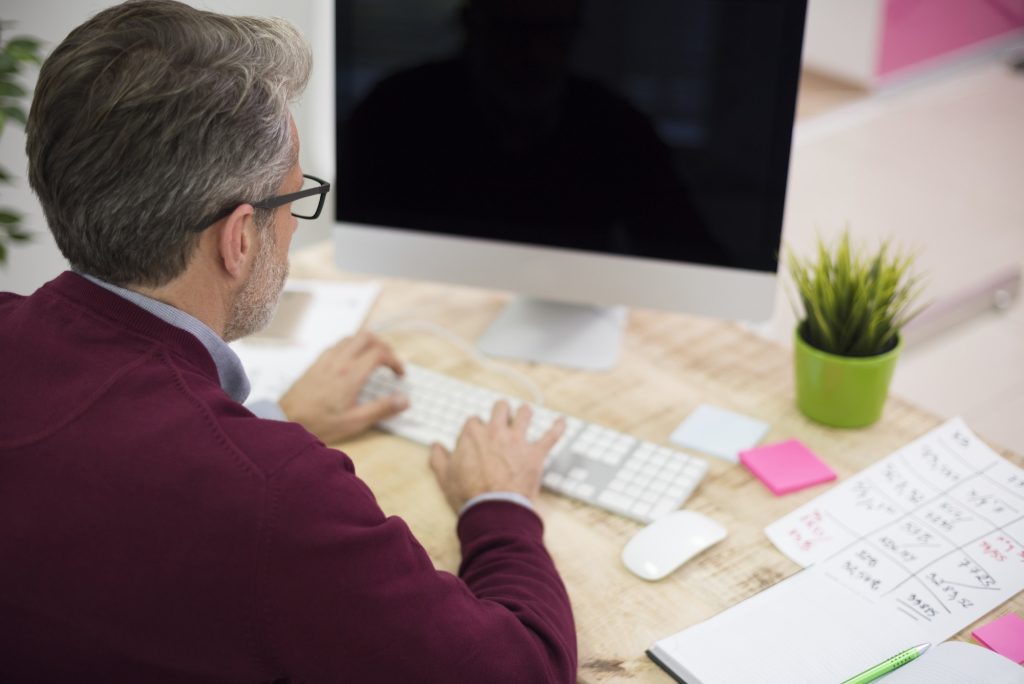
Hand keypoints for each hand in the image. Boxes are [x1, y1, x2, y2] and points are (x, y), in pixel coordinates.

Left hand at [279, 332, 407, 443]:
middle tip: (389, 360)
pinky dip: (350, 346)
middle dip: (383, 345)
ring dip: (366, 344)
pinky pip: (337, 345)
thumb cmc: (319, 423)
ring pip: (351, 338)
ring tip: (373, 358)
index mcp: (351, 374)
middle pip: (367, 337)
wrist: (286, 419)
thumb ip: (381, 409)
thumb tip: (403, 400)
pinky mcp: (316, 363)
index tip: (398, 373)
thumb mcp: (355, 421)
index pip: (380, 353)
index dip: (395, 360)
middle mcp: (339, 361)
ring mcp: (326, 359)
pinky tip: (351, 361)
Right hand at [429, 400, 565, 513]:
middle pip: (500, 408)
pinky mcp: (535, 453)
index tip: (477, 440)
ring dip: (525, 413)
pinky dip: (558, 428)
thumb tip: (435, 446)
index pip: (474, 421)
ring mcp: (517, 440)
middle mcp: (495, 431)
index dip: (476, 430)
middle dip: (501, 412)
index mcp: (472, 434)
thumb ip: (438, 458)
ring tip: (526, 414)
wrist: (493, 511)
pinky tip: (562, 422)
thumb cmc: (468, 495)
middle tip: (502, 419)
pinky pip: (551, 436)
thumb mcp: (444, 477)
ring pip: (525, 414)